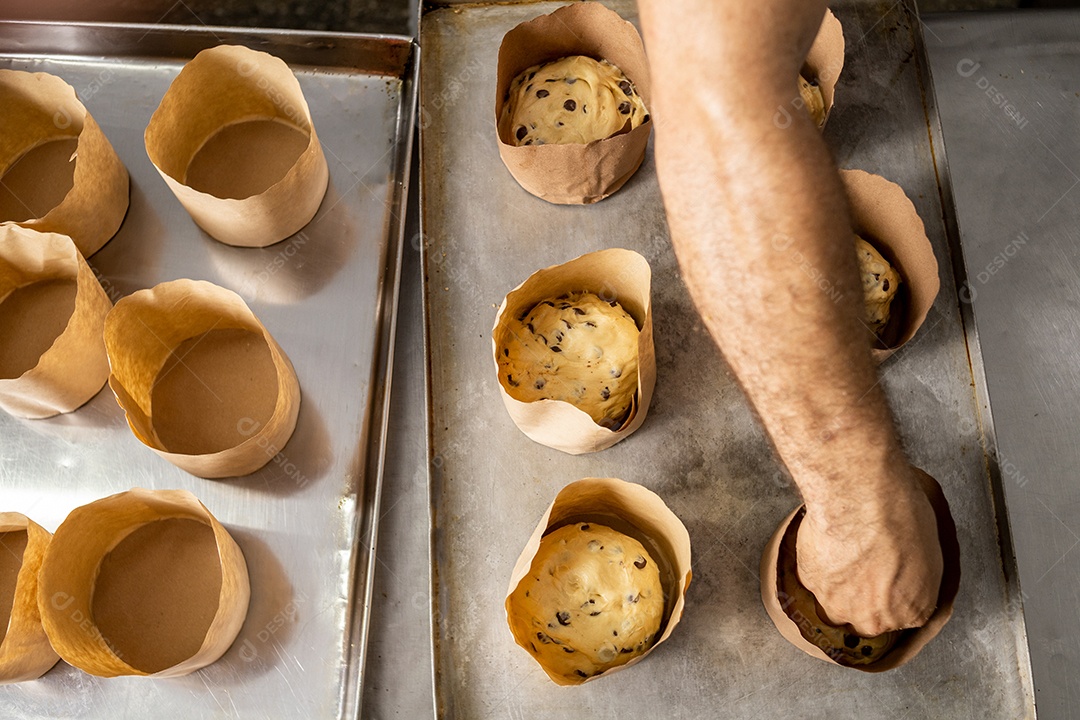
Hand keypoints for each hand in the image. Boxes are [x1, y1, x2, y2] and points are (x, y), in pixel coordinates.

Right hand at [795, 470, 943, 636]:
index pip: (904, 615)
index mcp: (912, 611)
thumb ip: (917, 575)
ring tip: (843, 552)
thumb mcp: (931, 548)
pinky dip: (819, 564)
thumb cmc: (901, 520)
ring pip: (835, 604)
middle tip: (864, 565)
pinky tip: (826, 542)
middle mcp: (874, 619)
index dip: (894, 593)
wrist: (860, 504)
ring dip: (838, 585)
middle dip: (864, 599)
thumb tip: (907, 571)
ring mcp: (838, 605)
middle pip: (866, 620)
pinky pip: (814, 578)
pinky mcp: (810, 584)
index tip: (888, 575)